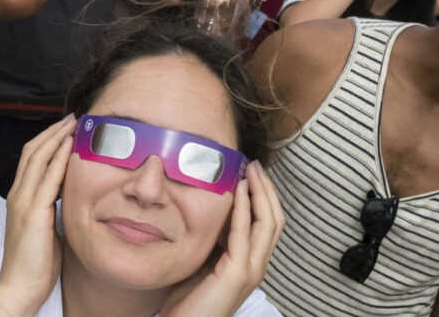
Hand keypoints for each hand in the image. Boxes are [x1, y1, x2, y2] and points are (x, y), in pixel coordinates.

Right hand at [0, 116, 75, 315]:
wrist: (19, 287)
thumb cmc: (35, 264)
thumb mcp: (45, 230)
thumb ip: (52, 210)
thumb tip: (71, 199)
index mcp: (19, 198)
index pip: (30, 159)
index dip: (47, 141)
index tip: (65, 128)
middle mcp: (17, 195)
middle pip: (32, 152)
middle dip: (52, 131)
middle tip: (72, 117)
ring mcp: (23, 203)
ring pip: (38, 159)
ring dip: (57, 138)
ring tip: (74, 124)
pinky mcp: (33, 214)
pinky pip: (48, 179)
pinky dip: (59, 159)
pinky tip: (70, 146)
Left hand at [162, 161, 284, 316]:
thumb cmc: (188, 298)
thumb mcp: (202, 261)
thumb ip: (210, 241)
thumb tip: (203, 214)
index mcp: (249, 261)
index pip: (266, 223)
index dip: (263, 197)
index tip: (252, 172)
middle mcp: (256, 264)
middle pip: (273, 219)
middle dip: (266, 190)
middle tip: (255, 165)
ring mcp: (250, 269)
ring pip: (267, 223)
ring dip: (259, 193)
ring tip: (251, 171)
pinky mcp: (238, 273)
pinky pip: (244, 234)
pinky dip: (243, 209)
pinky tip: (238, 190)